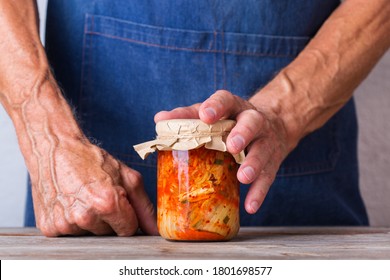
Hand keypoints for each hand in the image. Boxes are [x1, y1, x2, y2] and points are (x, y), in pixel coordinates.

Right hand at [29, 137, 157, 236]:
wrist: (55, 148)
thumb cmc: (91, 160)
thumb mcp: (127, 177)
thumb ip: (144, 207)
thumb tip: (155, 230)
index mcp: (107, 203)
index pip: (128, 230)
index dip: (127, 217)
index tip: (119, 204)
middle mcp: (85, 216)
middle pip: (109, 234)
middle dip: (109, 218)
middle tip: (98, 196)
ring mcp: (65, 224)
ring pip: (90, 234)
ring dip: (90, 220)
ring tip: (82, 197)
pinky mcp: (50, 227)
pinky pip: (70, 234)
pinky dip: (72, 221)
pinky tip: (70, 203)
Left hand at [155, 90, 293, 213]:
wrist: (273, 125)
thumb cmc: (231, 121)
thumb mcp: (212, 114)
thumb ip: (187, 116)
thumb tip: (159, 120)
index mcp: (234, 107)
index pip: (226, 100)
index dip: (216, 106)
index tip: (205, 115)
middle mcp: (253, 121)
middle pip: (252, 123)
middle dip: (243, 133)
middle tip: (232, 145)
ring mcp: (265, 141)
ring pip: (262, 151)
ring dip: (253, 164)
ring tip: (243, 177)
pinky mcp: (272, 161)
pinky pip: (268, 177)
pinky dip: (259, 192)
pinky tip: (250, 206)